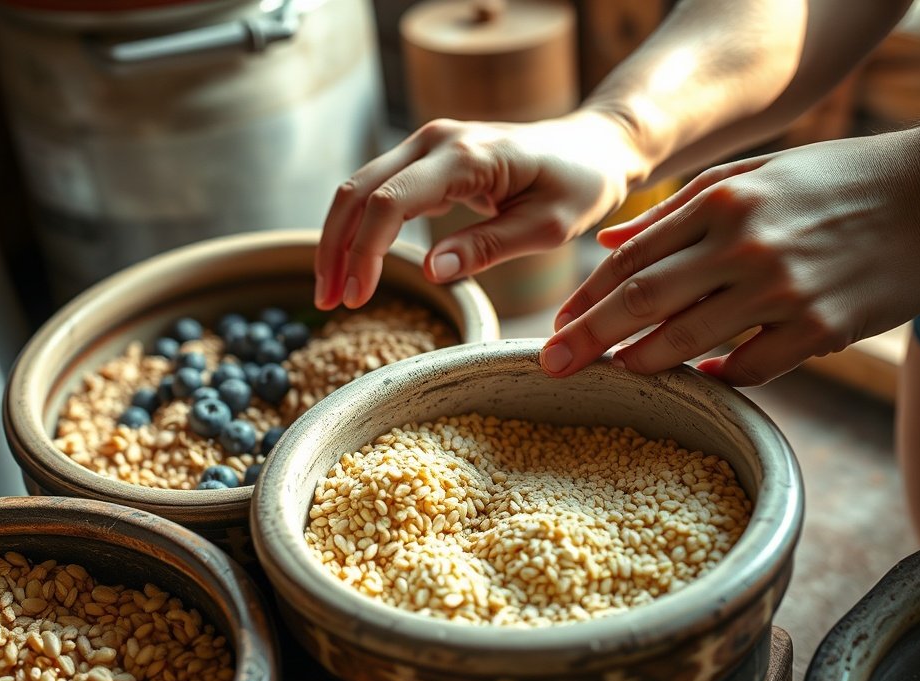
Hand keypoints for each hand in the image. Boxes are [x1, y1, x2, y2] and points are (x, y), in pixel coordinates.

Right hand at [314, 112, 644, 309]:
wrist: (591, 147)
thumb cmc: (578, 185)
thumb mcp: (547, 227)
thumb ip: (488, 247)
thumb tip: (428, 272)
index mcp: (466, 155)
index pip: (390, 202)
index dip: (365, 252)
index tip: (356, 299)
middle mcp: (435, 140)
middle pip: (358, 190)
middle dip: (335, 248)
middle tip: (327, 302)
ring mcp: (428, 144)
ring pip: (359, 188)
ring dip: (339, 239)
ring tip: (332, 292)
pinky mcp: (428, 159)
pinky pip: (379, 191)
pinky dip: (360, 228)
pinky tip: (355, 265)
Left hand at [541, 127, 919, 385]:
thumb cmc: (828, 181)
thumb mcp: (748, 174)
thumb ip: (673, 210)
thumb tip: (608, 241)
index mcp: (718, 202)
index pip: (628, 259)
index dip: (585, 297)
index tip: (558, 324)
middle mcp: (741, 246)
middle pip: (639, 303)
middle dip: (586, 338)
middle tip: (550, 365)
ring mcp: (780, 291)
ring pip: (684, 342)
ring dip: (638, 362)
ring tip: (612, 372)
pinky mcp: (818, 329)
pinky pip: (749, 369)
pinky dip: (716, 376)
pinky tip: (699, 375)